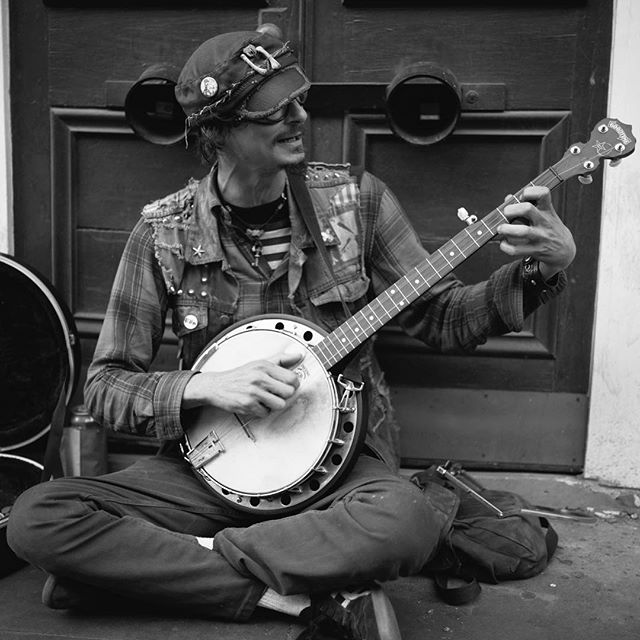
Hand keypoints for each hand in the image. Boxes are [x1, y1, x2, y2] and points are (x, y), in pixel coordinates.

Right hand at [182, 351, 302, 417]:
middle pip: (289, 392)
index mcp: (264, 366)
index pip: (292, 378)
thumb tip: (298, 355)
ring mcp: (254, 392)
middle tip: (276, 392)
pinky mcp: (248, 405)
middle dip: (284, 395)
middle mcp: (259, 378)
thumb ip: (281, 360)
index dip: (293, 384)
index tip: (288, 384)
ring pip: (280, 404)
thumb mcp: (259, 363)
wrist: (216, 386)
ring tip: (266, 399)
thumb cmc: (240, 375)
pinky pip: (266, 413)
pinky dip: (262, 411)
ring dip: (274, 404)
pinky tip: (256, 403)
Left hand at [496, 186, 575, 279]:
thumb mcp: (544, 214)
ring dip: (507, 229)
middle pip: (527, 209)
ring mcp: (540, 237)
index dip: (529, 191)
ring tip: (500, 229)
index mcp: (547, 210)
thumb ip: (526, 204)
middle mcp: (544, 222)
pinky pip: (516, 249)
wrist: (564, 250)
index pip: (543, 193)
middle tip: (506, 213)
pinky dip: (505, 246)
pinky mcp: (535, 250)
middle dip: (511, 209)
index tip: (521, 196)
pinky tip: (504, 243)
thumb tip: (508, 198)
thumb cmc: (548, 228)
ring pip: (522, 231)